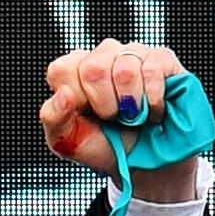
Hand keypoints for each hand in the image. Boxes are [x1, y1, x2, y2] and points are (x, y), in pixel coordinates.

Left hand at [37, 40, 199, 202]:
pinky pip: (153, 71)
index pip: (61, 69)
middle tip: (113, 117)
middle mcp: (101, 55)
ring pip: (125, 69)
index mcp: (73, 71)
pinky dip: (152, 101)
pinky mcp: (161, 58)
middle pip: (94, 68)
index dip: (76, 100)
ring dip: (130, 104)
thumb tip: (63, 94)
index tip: (87, 115)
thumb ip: (53, 118)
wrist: (143, 161)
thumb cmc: (103, 145)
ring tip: (134, 113)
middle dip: (105, 105)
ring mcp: (132, 53)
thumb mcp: (68, 141)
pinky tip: (153, 109)